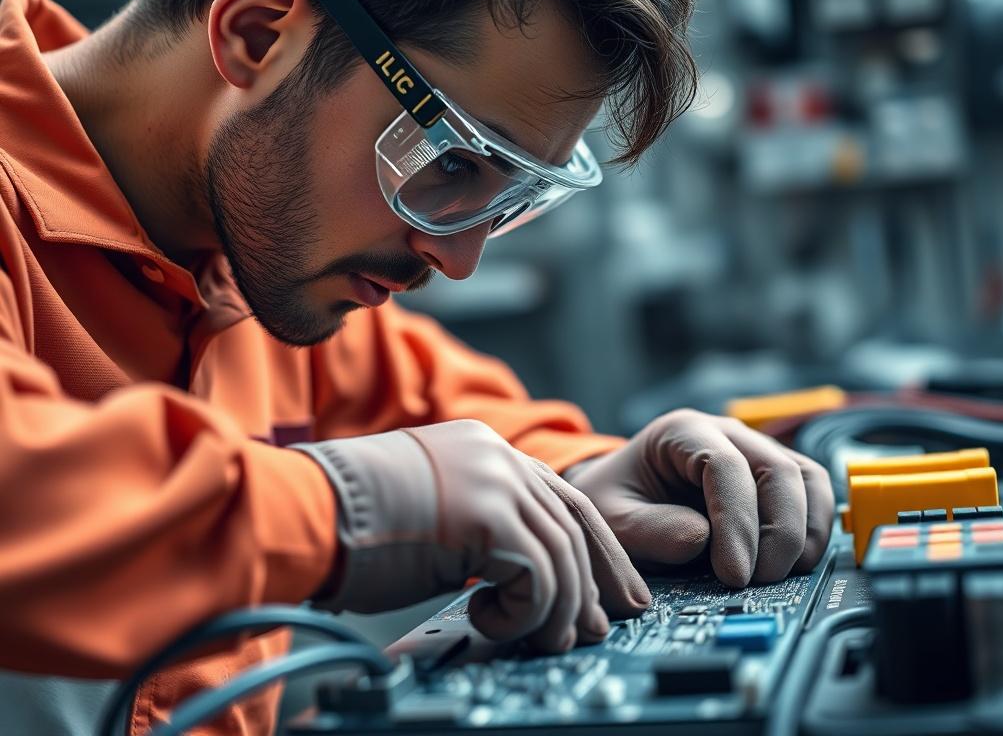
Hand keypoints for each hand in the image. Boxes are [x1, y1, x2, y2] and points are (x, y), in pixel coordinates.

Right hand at [293, 420, 648, 653]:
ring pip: (562, 555)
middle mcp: (498, 457)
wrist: (304, 513)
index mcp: (485, 450)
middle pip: (575, 520)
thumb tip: (520, 572)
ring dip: (559, 610)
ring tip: (546, 641)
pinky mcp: (488, 516)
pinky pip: (537, 579)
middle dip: (596, 579)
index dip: (593, 545)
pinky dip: (526, 615)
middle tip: (603, 624)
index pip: (561, 496)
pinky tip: (490, 624)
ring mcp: (496, 480)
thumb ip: (477, 522)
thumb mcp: (430, 509)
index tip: (610, 584)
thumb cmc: (349, 522)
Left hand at [567, 410, 833, 586]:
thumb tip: (701, 540)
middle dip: (779, 531)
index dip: (737, 520)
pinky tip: (792, 565)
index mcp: (682, 432)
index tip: (733, 573)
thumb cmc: (615, 503)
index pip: (725, 465)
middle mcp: (726, 434)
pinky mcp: (774, 480)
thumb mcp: (612, 519)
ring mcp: (756, 453)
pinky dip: (812, 531)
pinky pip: (811, 497)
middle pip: (777, 469)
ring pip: (806, 479)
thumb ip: (648, 530)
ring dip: (804, 532)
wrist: (618, 496)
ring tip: (777, 576)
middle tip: (758, 580)